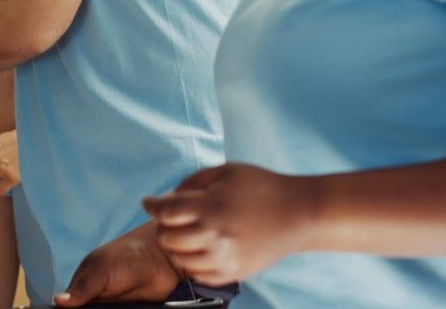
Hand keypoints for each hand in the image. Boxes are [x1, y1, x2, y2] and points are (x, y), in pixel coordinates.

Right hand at [54, 222, 181, 306]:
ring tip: (116, 307)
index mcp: (82, 286)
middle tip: (104, 307)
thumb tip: (58, 301)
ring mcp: (112, 307)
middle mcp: (95, 299)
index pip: (68, 308)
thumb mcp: (102, 269)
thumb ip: (82, 288)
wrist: (163, 257)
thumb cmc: (130, 254)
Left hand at [142, 163, 318, 285]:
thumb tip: (169, 197)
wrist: (298, 214)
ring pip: (179, 259)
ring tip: (187, 233)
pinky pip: (198, 275)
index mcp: (211, 206)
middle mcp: (215, 236)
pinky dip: (193, 262)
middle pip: (166, 238)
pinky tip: (202, 248)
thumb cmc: (262, 186)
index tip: (148, 202)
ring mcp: (224, 258)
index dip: (152, 205)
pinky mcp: (233, 273)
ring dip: (177, 246)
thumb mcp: (227, 170)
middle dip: (163, 226)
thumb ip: (193, 181)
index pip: (166, 211)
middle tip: (171, 218)